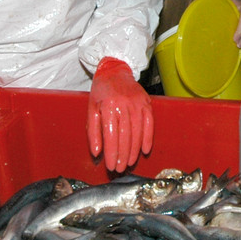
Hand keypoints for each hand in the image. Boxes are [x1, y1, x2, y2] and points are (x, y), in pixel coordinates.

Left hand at [87, 57, 153, 172]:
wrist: (115, 71)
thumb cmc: (101, 91)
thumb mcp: (91, 109)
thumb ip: (93, 131)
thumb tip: (97, 152)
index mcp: (108, 106)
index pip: (111, 135)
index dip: (111, 153)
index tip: (110, 165)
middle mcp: (124, 104)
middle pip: (125, 136)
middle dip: (123, 155)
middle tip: (120, 168)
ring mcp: (137, 104)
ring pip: (137, 132)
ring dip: (134, 151)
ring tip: (130, 163)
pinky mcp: (146, 103)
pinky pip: (149, 124)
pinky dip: (148, 138)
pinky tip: (144, 150)